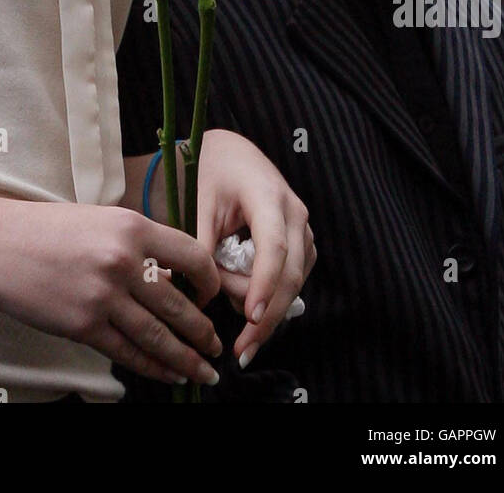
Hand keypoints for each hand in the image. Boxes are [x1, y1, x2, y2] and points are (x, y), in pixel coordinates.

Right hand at [0, 197, 223, 386]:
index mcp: (132, 226)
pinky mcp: (82, 325)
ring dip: (187, 358)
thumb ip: (136, 245)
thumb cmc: (45, 229)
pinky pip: (128, 352)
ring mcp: (103, 295)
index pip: (193, 256)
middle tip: (215, 347)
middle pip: (180, 305)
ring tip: (203, 371)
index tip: (210, 298)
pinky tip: (168, 373)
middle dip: (203, 332)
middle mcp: (123, 260)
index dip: (210, 282)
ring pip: (159, 336)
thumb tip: (171, 277)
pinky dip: (153, 367)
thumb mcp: (100, 221)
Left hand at [195, 130, 315, 366]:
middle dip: (268, 316)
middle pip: (290, 275)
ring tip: (232, 310)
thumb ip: (201, 248)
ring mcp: (304, 229)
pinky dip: (272, 296)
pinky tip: (248, 304)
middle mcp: (295, 213)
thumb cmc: (214, 174)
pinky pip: (293, 279)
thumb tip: (199, 297)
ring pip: (294, 283)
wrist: (235, 155)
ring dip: (265, 305)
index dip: (263, 286)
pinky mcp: (304, 243)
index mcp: (268, 196)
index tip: (250, 319)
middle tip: (240, 349)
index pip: (273, 247)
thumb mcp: (200, 204)